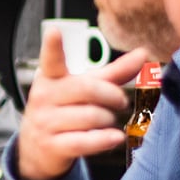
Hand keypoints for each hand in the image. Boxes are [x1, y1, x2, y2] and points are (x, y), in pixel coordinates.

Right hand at [14, 30, 146, 179]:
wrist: (36, 147)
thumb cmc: (65, 110)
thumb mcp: (82, 88)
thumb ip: (112, 73)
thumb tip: (143, 53)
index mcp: (51, 78)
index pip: (51, 60)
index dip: (52, 46)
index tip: (54, 32)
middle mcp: (45, 97)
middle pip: (87, 89)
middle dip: (112, 95)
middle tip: (121, 101)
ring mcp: (46, 122)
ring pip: (90, 116)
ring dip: (109, 119)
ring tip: (109, 120)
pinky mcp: (52, 145)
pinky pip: (84, 141)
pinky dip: (104, 139)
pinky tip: (115, 137)